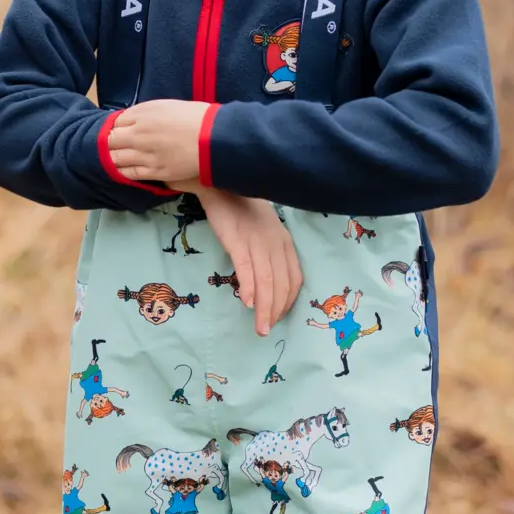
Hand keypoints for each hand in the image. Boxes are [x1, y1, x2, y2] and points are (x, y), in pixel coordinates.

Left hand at [106, 100, 209, 183]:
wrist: (213, 138)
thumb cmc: (194, 117)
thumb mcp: (165, 105)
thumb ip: (143, 112)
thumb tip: (126, 119)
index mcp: (142, 116)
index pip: (114, 123)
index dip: (112, 128)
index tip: (112, 132)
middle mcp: (139, 135)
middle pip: (111, 141)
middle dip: (107, 143)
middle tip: (107, 146)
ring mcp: (145, 155)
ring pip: (116, 159)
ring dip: (110, 158)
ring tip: (109, 159)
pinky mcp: (155, 171)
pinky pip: (130, 173)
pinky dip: (121, 172)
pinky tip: (119, 170)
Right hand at [196, 187, 302, 335]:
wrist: (219, 182)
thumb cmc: (239, 207)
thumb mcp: (262, 229)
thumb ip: (267, 251)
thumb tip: (264, 280)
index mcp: (284, 242)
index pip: (294, 279)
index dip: (288, 302)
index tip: (277, 318)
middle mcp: (276, 243)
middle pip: (282, 284)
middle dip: (276, 311)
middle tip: (266, 331)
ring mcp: (257, 241)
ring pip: (267, 281)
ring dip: (265, 308)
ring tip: (259, 327)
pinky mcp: (237, 240)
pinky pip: (247, 268)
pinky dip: (250, 287)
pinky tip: (248, 303)